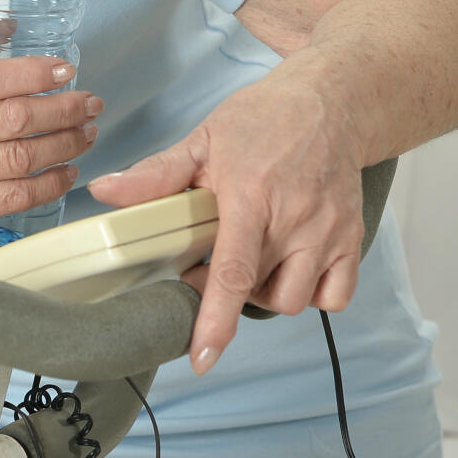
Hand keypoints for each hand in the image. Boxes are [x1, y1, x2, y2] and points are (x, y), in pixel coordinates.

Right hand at [0, 29, 101, 251]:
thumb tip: (1, 25)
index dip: (34, 74)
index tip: (64, 69)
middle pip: (15, 120)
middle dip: (64, 108)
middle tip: (89, 101)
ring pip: (23, 158)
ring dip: (66, 144)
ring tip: (86, 132)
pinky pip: (16, 197)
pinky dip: (50, 184)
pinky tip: (66, 171)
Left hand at [86, 76, 365, 375]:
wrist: (330, 102)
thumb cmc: (264, 119)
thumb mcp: (202, 140)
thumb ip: (154, 176)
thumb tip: (104, 192)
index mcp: (251, 196)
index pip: (233, 272)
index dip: (216, 320)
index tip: (202, 356)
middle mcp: (296, 220)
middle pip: (259, 292)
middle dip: (227, 292)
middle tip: (209, 259)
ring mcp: (329, 232)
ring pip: (295, 300)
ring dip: (266, 293)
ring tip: (251, 258)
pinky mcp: (352, 239)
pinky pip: (334, 296)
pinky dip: (310, 293)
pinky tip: (288, 265)